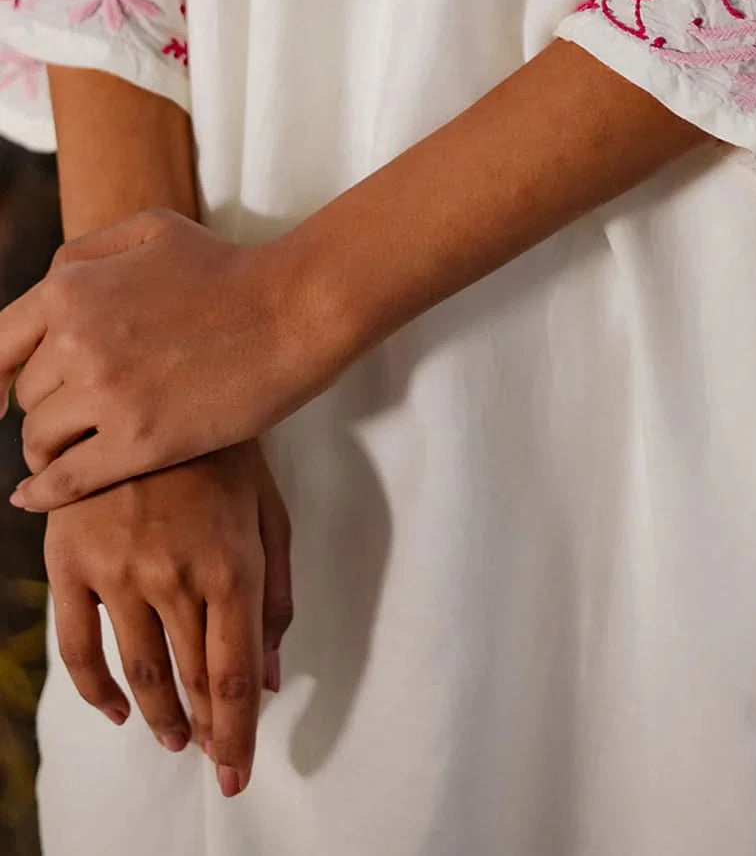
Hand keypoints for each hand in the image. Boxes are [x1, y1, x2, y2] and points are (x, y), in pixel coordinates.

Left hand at [3, 209, 319, 509]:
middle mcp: (76, 340)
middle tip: (74, 416)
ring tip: (75, 450)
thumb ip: (86, 253)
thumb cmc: (229, 267)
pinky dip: (43, 493)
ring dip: (50, 448)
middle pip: (27, 394)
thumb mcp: (151, 229)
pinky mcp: (139, 442)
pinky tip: (34, 496)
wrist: (294, 309)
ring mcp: (106, 394)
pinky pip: (65, 479)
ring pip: (39, 438)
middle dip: (44, 406)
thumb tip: (44, 289)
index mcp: (71, 288)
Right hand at [44, 441, 292, 797]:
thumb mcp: (268, 512)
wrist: (148, 392)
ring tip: (174, 736)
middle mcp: (174, 578)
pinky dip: (96, 692)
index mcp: (231, 564)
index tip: (237, 773)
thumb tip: (272, 677)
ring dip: (158, 716)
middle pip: (191, 680)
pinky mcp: (70, 563)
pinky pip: (77, 648)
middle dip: (205, 730)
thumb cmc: (224, 452)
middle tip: (212, 755)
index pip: (234, 675)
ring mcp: (116, 573)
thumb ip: (275, 595)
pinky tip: (117, 710)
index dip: (236, 733)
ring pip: (138, 672)